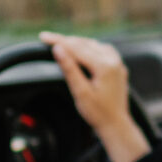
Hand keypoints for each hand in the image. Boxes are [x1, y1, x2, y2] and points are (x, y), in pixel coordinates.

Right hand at [39, 32, 149, 161]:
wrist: (116, 125)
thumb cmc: (98, 113)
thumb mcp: (80, 92)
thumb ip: (69, 69)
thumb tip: (58, 49)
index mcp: (104, 66)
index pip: (76, 48)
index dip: (58, 41)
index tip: (43, 36)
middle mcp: (113, 60)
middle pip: (84, 44)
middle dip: (65, 41)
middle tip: (47, 38)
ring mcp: (118, 63)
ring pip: (93, 45)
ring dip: (77, 43)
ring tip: (60, 42)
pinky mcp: (118, 67)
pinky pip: (102, 50)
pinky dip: (89, 48)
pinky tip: (81, 49)